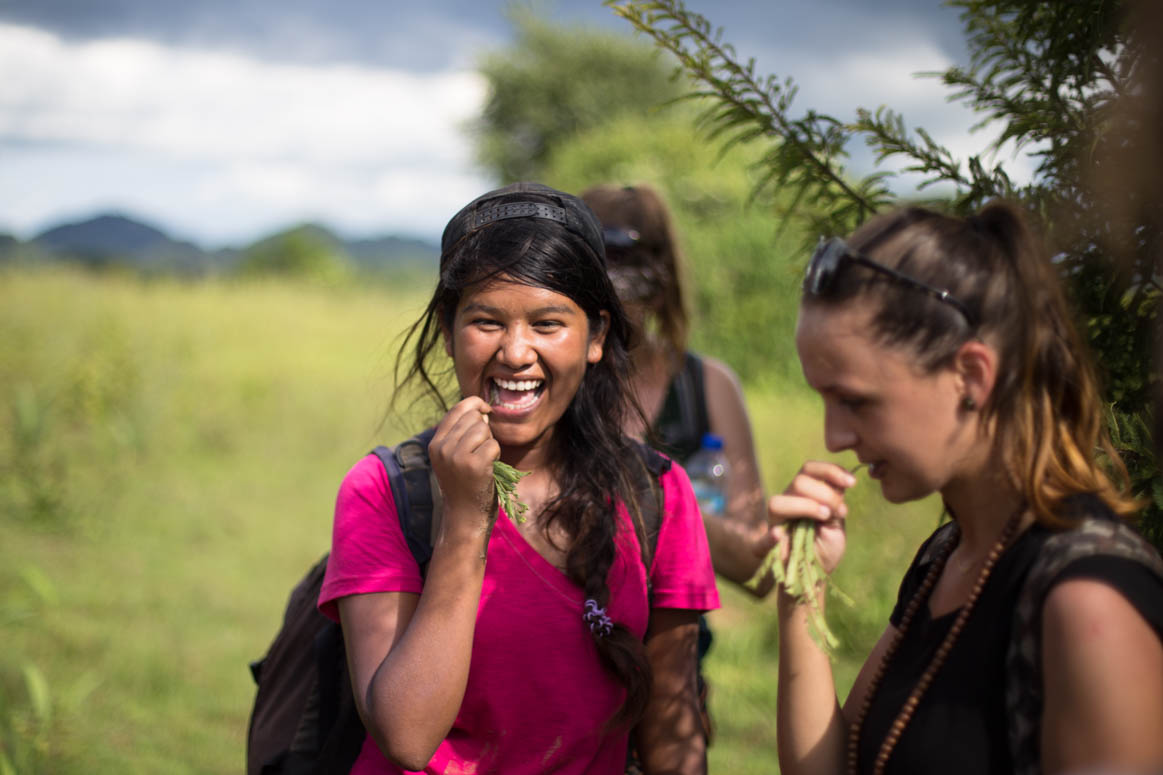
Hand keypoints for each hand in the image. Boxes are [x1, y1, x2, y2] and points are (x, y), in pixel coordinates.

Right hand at [427, 397, 499, 529]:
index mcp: (435, 444)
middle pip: (473, 418)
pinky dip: (496, 455)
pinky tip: (489, 469)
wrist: (464, 517)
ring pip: (484, 429)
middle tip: (481, 451)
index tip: (486, 409)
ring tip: (484, 460)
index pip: (456, 410)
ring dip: (490, 443)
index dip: (475, 403)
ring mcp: (457, 457)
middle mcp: (443, 448)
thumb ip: (461, 433)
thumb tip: (482, 410)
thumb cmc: (464, 485)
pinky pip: (493, 445)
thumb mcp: (452, 458)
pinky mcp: (475, 465)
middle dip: (484, 430)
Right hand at [760, 461, 855, 576]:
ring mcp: (776, 523)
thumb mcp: (837, 523)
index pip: (809, 469)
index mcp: (803, 494)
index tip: (852, 482)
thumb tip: (839, 487)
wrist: (815, 575)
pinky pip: (762, 541)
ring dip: (805, 507)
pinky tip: (777, 536)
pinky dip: (769, 538)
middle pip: (798, 482)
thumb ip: (835, 504)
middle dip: (826, 494)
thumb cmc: (825, 546)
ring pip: (777, 503)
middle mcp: (787, 502)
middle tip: (840, 512)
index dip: (830, 471)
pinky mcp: (768, 547)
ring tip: (824, 518)